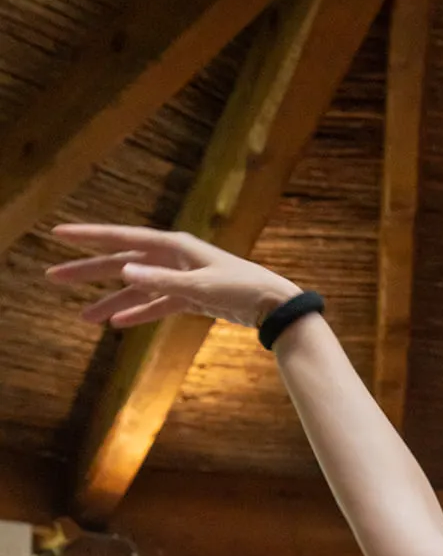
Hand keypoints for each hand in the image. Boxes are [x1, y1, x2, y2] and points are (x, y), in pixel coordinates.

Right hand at [46, 225, 301, 331]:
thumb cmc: (243, 289)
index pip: (122, 238)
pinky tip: (118, 322)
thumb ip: (161, 281)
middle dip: (89, 271)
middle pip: (122, 263)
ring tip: (83, 316)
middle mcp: (174, 258)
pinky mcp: (190, 297)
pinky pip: (156, 304)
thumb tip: (125, 270)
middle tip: (55, 277)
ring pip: (136, 288)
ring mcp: (181, 277)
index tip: (59, 233)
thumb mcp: (200, 287)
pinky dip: (138, 312)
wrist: (275, 306)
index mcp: (174, 246)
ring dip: (111, 301)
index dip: (89, 237)